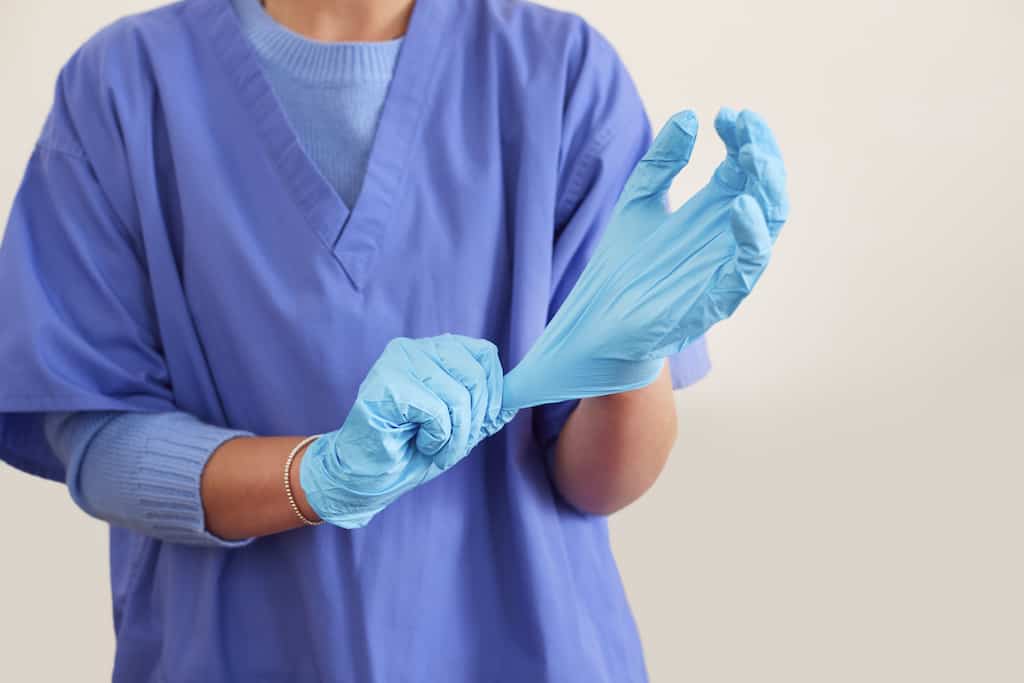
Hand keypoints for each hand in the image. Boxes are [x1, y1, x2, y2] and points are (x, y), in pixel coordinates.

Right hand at [300, 334, 514, 527]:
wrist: (367, 476)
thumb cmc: (411, 448)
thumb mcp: (460, 425)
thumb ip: (486, 406)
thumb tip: (519, 395)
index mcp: (434, 350)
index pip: (486, 354)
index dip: (494, 393)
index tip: (482, 421)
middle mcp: (414, 347)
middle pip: (477, 376)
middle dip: (474, 421)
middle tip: (453, 444)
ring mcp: (397, 362)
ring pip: (459, 397)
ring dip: (455, 437)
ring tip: (434, 447)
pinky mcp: (386, 385)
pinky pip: (437, 413)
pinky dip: (436, 439)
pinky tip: (417, 443)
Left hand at [502, 108, 788, 409]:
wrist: (596, 323)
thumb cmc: (622, 267)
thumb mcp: (638, 201)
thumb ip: (662, 162)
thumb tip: (688, 115)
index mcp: (712, 213)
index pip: (744, 167)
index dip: (743, 137)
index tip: (728, 113)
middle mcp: (726, 237)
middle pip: (767, 189)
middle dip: (763, 153)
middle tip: (746, 126)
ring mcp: (726, 267)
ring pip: (770, 224)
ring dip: (767, 187)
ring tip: (751, 155)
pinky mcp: (717, 299)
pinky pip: (748, 267)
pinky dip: (751, 235)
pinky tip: (740, 205)